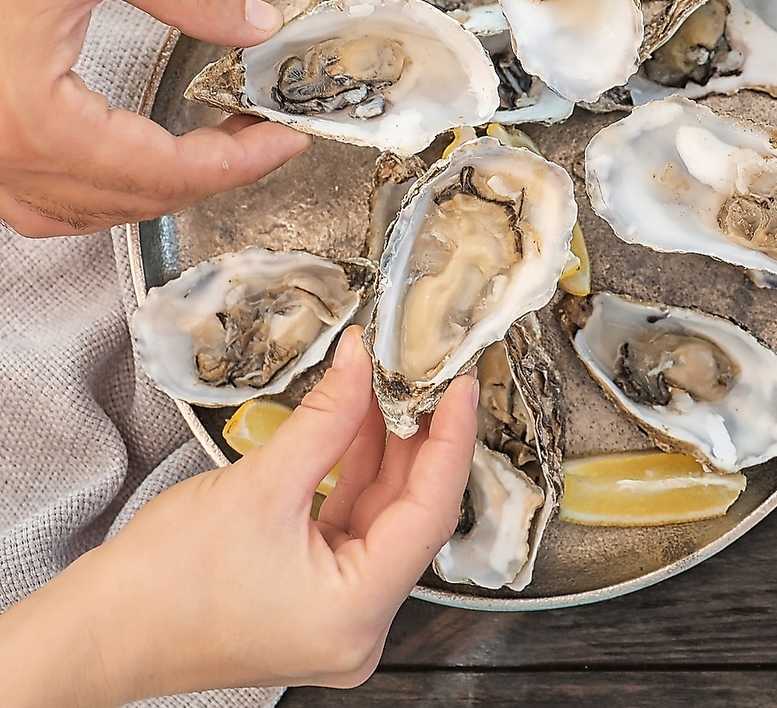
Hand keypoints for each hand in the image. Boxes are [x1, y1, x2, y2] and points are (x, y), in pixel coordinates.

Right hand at [0, 0, 310, 237]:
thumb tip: (249, 22)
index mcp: (33, 121)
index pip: (170, 171)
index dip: (243, 161)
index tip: (284, 141)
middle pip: (134, 200)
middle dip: (211, 175)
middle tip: (259, 138)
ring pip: (81, 214)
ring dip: (152, 193)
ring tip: (205, 155)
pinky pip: (34, 201)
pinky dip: (91, 193)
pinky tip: (118, 165)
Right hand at [0, 327, 478, 705]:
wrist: (100, 630)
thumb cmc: (163, 583)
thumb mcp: (262, 484)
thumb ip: (327, 417)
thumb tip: (363, 362)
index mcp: (357, 613)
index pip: (432, 512)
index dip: (452, 440)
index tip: (462, 386)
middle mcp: (359, 625)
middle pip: (410, 513)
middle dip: (417, 438)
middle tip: (424, 375)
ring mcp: (339, 613)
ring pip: (380, 514)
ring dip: (382, 448)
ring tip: (383, 386)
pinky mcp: (317, 595)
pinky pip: (351, 523)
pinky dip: (353, 472)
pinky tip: (355, 422)